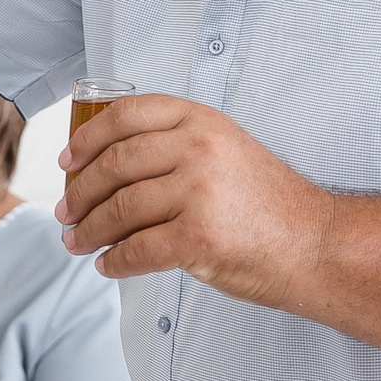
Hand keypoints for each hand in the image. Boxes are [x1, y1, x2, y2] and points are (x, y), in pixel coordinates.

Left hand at [56, 94, 333, 304]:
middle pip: (114, 164)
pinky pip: (137, 249)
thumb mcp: (226, 150)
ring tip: (77, 242)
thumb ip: (176, 147)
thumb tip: (107, 169)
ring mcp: (199, 191)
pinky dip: (115, 261)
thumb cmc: (268, 204)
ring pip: (120, 209)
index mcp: (201, 121)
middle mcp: (198, 148)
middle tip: (65, 211)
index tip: (67, 161)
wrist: (314, 243)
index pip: (126, 116)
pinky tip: (107, 265)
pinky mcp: (199, 236)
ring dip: (90, 229)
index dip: (86, 138)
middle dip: (80, 192)